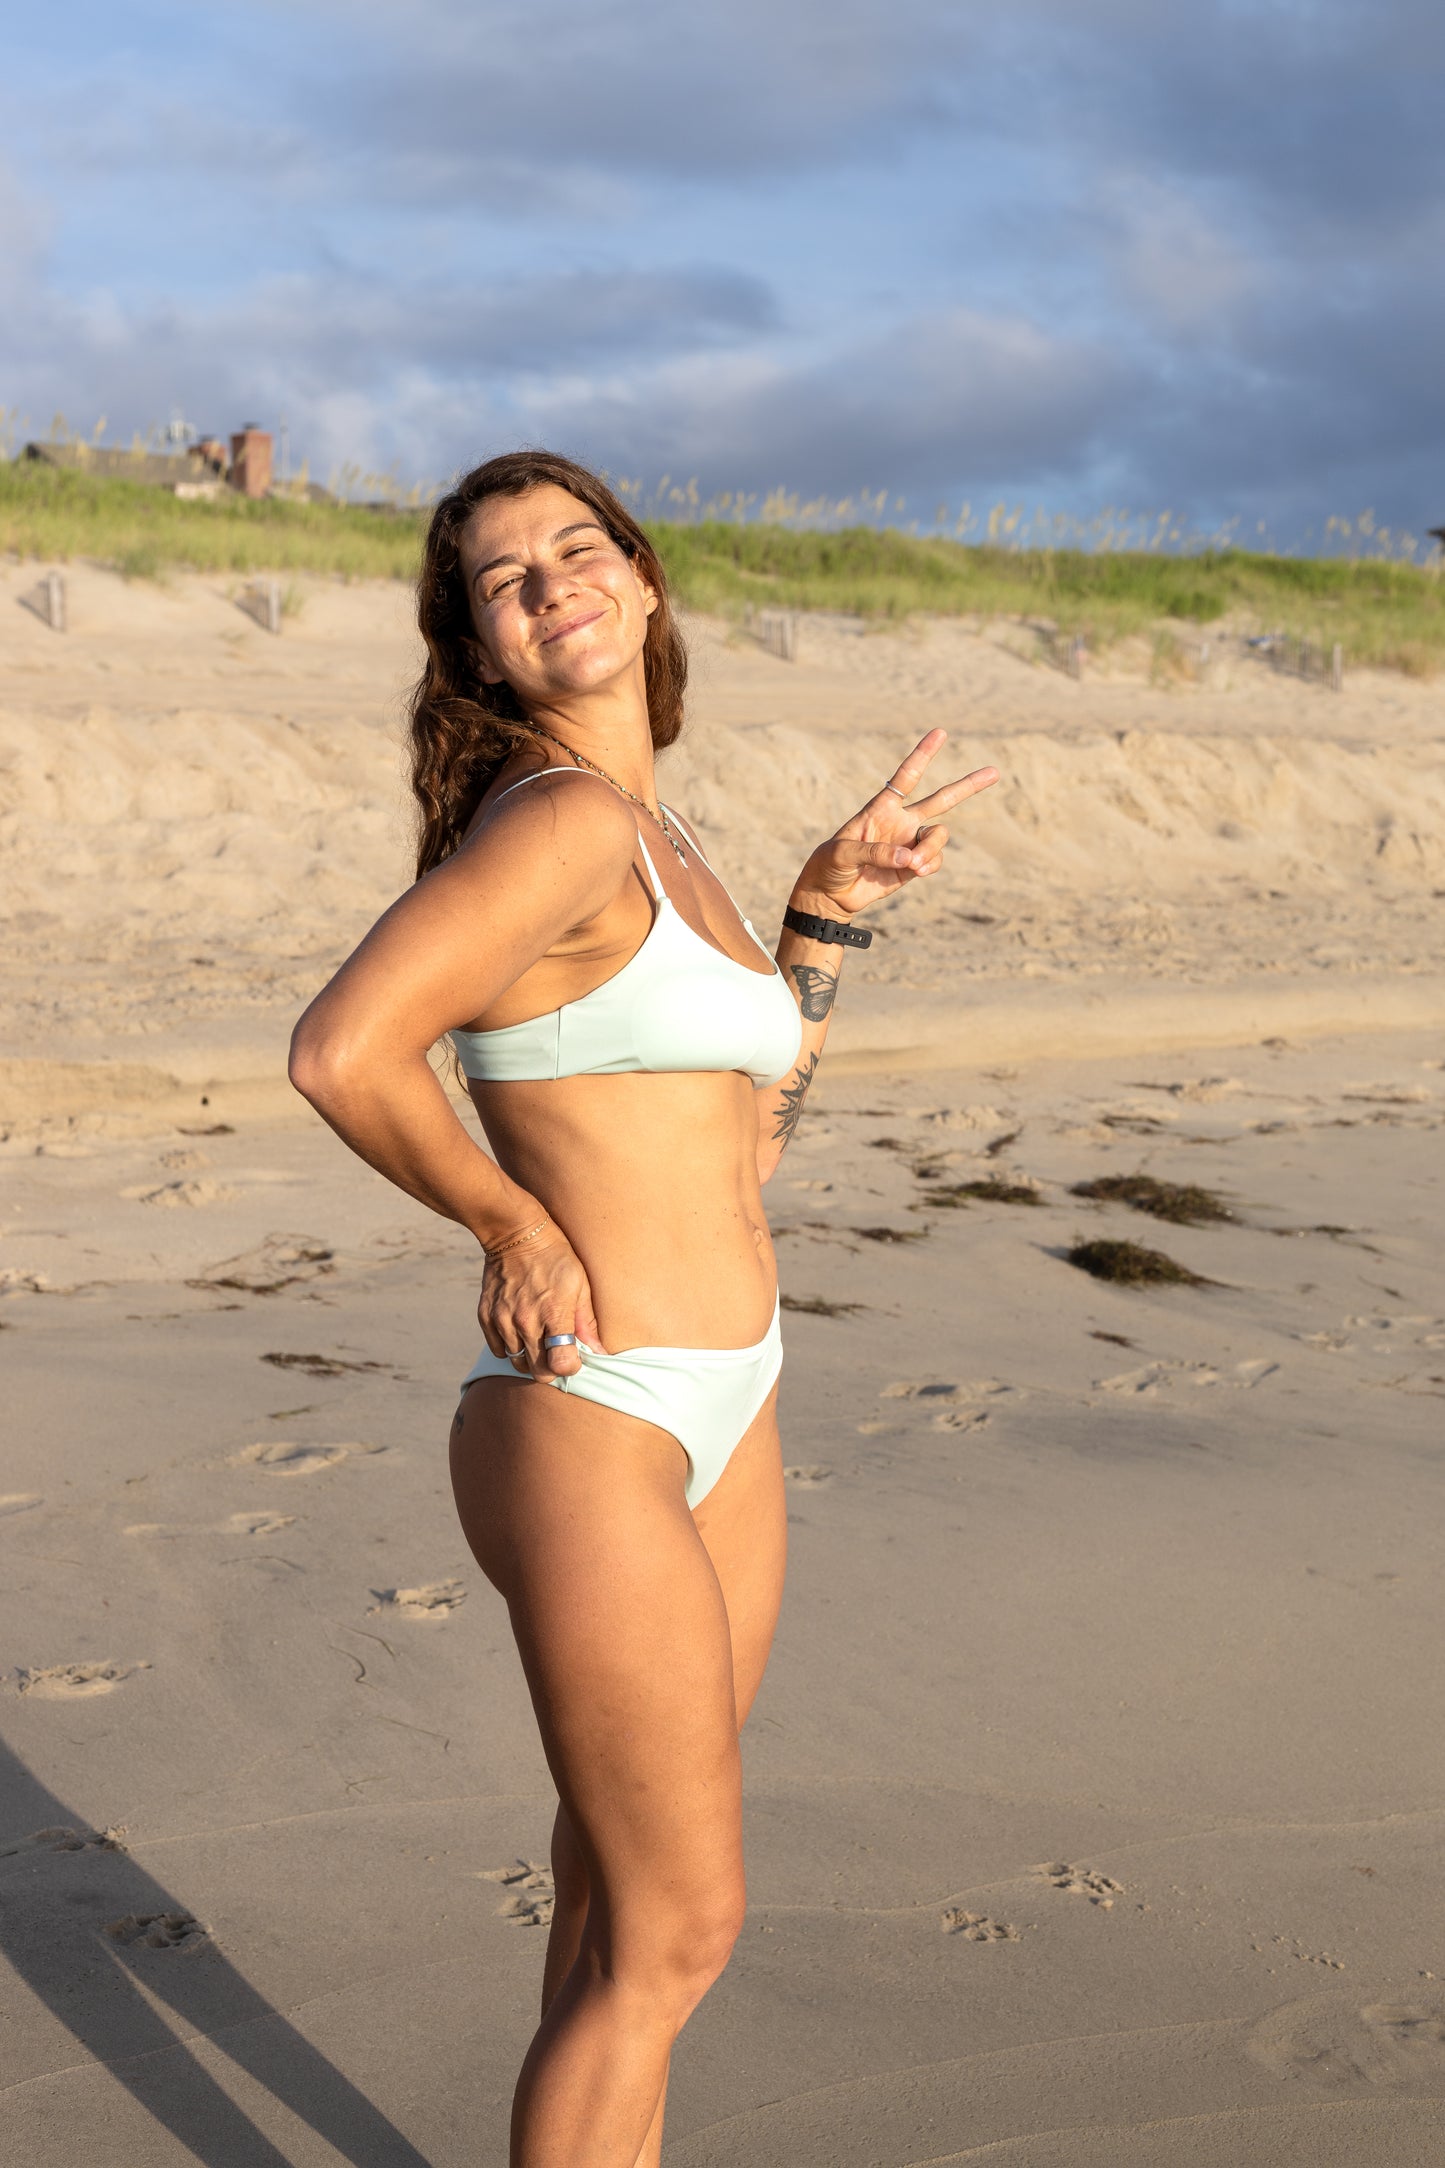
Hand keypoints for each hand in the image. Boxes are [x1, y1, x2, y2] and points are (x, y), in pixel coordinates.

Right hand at [478, 1228, 602, 1379]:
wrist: (516, 1234)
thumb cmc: (556, 1257)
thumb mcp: (580, 1284)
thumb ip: (587, 1322)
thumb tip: (599, 1351)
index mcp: (554, 1314)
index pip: (560, 1364)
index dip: (570, 1367)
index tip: (573, 1358)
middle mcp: (526, 1321)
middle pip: (538, 1371)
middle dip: (550, 1368)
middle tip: (556, 1352)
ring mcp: (503, 1320)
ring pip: (517, 1362)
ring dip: (529, 1356)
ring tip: (538, 1338)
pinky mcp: (486, 1317)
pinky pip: (498, 1350)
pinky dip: (510, 1346)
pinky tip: (520, 1330)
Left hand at [791, 729, 997, 918]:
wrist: (831, 894)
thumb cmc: (829, 865)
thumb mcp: (843, 853)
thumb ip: (876, 853)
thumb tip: (909, 859)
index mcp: (882, 808)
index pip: (907, 777)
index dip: (923, 754)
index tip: (940, 733)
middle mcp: (901, 821)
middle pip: (941, 799)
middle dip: (968, 786)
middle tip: (995, 772)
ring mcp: (910, 843)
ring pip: (939, 837)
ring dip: (930, 850)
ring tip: (913, 866)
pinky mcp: (914, 866)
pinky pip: (934, 861)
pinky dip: (929, 865)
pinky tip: (914, 871)